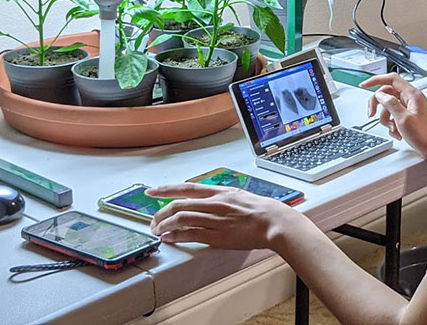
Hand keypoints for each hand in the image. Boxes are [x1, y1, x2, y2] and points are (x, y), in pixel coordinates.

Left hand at [146, 183, 297, 249]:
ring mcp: (215, 219)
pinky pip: (191, 234)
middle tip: (154, 221)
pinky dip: (176, 236)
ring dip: (164, 226)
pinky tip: (170, 239)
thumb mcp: (240, 196)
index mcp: (220, 192)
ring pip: (181, 219)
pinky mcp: (217, 235)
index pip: (186, 188)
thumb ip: (222, 197)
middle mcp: (215, 203)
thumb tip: (209, 200)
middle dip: (160, 213)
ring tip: (158, 231)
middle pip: (178, 205)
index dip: (166, 190)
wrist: (274, 222)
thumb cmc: (261, 210)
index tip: (152, 192)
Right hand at [360, 73, 426, 175]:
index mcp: (412, 94)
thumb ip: (390, 104)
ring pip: (389, 106)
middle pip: (387, 93)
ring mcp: (411, 108)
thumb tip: (380, 95)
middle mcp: (412, 99)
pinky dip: (393, 125)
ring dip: (386, 118)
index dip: (376, 80)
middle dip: (378, 105)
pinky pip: (395, 116)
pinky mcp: (410, 117)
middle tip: (371, 114)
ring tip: (393, 128)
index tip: (364, 85)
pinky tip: (398, 133)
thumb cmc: (426, 136)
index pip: (391, 79)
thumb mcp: (404, 119)